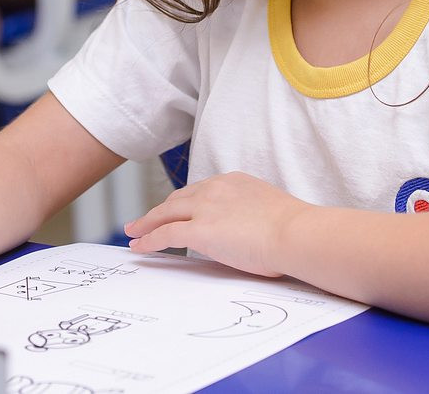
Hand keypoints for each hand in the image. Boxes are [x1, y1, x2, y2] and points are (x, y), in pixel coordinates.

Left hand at [124, 172, 307, 277]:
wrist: (294, 232)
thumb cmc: (292, 229)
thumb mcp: (267, 209)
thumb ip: (249, 214)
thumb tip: (246, 229)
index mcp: (232, 182)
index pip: (200, 191)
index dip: (184, 202)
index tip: (176, 209)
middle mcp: (214, 189)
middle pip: (178, 199)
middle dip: (159, 209)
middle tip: (145, 219)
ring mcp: (204, 209)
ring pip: (166, 213)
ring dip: (146, 223)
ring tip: (134, 231)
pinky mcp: (198, 230)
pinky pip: (165, 234)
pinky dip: (148, 239)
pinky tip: (139, 246)